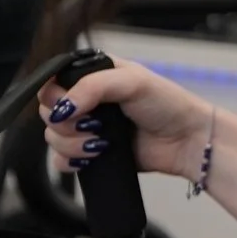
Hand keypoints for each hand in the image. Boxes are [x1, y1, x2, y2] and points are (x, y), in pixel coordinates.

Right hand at [41, 60, 212, 182]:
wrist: (188, 141)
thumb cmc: (167, 104)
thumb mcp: (132, 82)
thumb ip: (91, 87)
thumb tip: (61, 109)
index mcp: (92, 76)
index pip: (51, 82)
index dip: (54, 95)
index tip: (71, 105)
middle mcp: (86, 101)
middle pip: (48, 112)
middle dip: (67, 123)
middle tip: (95, 124)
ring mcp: (87, 128)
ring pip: (53, 138)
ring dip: (73, 143)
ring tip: (102, 143)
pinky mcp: (91, 154)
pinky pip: (60, 161)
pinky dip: (71, 161)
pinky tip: (92, 158)